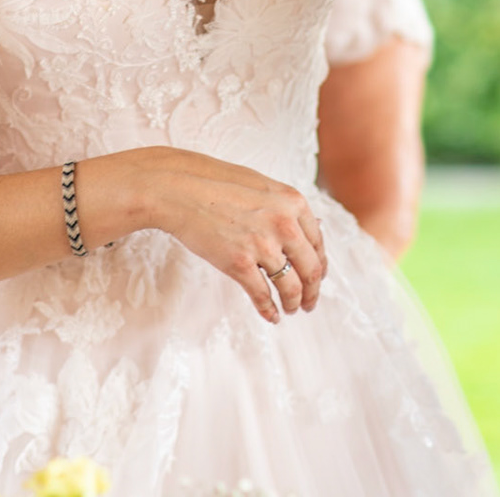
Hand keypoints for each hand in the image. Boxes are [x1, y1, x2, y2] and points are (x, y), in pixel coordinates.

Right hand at [107, 147, 325, 322]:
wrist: (179, 189)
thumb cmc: (216, 183)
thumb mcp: (262, 186)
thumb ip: (286, 207)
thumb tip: (308, 227)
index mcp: (293, 202)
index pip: (318, 242)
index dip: (320, 265)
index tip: (317, 277)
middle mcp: (285, 224)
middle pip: (311, 268)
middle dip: (312, 291)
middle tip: (309, 302)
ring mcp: (263, 245)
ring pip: (290, 286)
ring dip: (294, 303)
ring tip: (292, 309)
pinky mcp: (239, 263)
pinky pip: (262, 295)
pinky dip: (269, 310)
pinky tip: (272, 316)